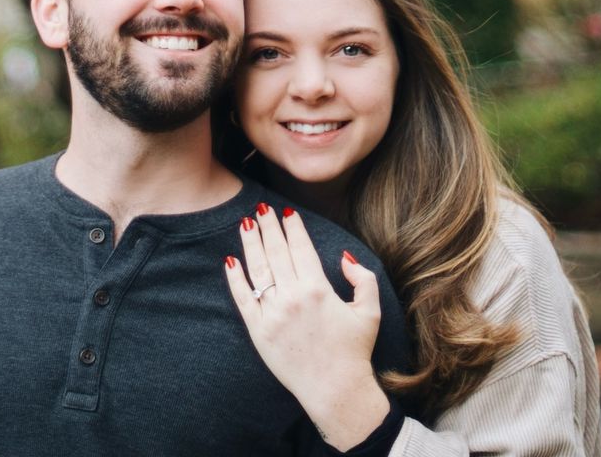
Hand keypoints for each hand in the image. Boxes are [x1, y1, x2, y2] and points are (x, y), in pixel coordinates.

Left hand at [224, 204, 389, 450]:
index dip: (292, 227)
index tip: (286, 211)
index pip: (300, 247)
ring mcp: (273, 314)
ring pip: (257, 269)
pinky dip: (235, 279)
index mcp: (318, 289)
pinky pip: (243, 298)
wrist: (335, 391)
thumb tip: (343, 257)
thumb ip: (362, 278)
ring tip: (245, 223)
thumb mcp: (369, 311)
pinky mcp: (259, 331)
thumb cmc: (354, 351)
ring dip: (250, 243)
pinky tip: (230, 261)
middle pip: (276, 252)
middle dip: (268, 226)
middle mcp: (293, 297)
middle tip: (261, 208)